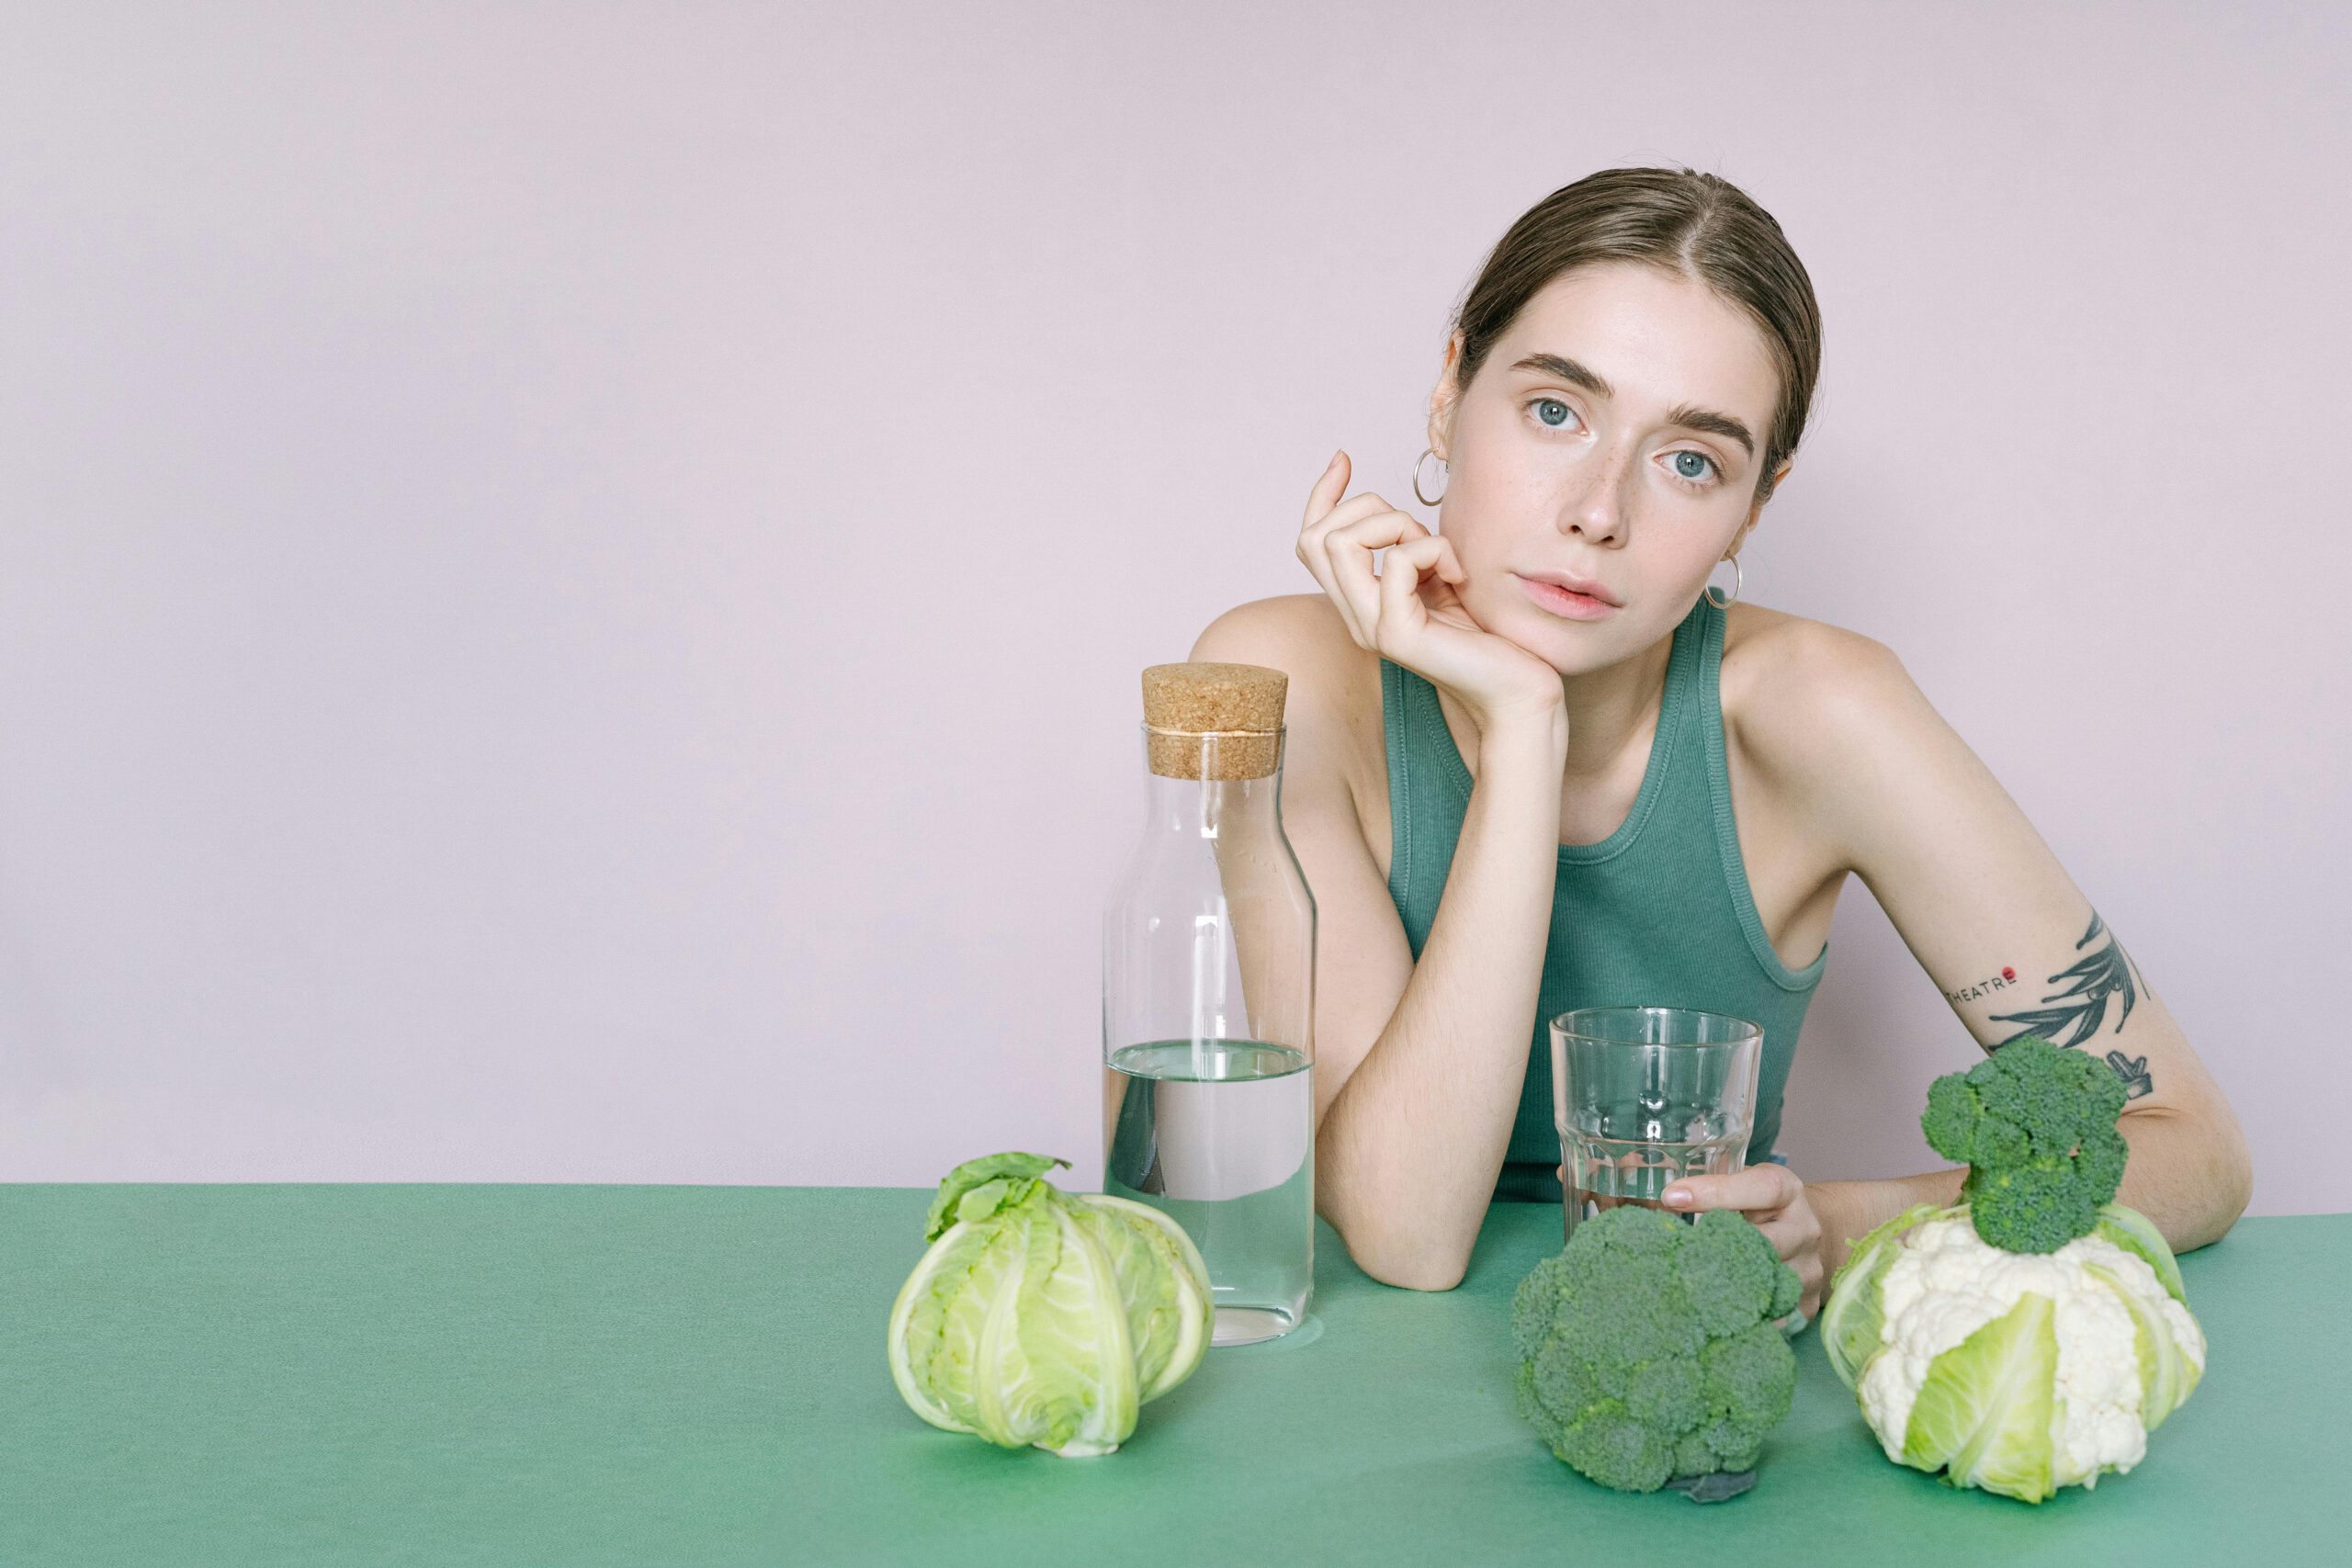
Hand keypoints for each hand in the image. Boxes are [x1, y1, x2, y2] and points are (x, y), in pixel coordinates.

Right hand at [1295, 450, 1563, 731]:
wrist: (1518, 691)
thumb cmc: (1489, 636)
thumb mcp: (1438, 578)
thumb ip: (1410, 551)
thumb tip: (1391, 510)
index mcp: (1360, 603)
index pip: (1312, 541)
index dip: (1322, 495)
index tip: (1343, 460)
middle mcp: (1355, 617)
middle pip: (1317, 536)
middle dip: (1368, 508)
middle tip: (1420, 528)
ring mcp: (1371, 627)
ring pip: (1343, 541)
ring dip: (1399, 526)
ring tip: (1441, 554)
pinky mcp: (1396, 634)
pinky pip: (1397, 560)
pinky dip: (1433, 549)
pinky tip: (1459, 574)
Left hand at [1663, 1163, 1826, 1322]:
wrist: (1808, 1234)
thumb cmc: (1760, 1204)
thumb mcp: (1743, 1181)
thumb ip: (1706, 1182)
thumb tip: (1636, 1175)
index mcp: (1787, 1190)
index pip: (1760, 1187)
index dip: (1716, 1192)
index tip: (1670, 1197)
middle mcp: (1804, 1229)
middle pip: (1764, 1243)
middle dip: (1715, 1252)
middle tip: (1672, 1258)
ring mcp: (1807, 1270)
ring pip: (1765, 1285)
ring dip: (1723, 1291)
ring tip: (1683, 1294)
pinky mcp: (1804, 1306)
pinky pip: (1771, 1319)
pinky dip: (1740, 1320)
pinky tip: (1710, 1321)